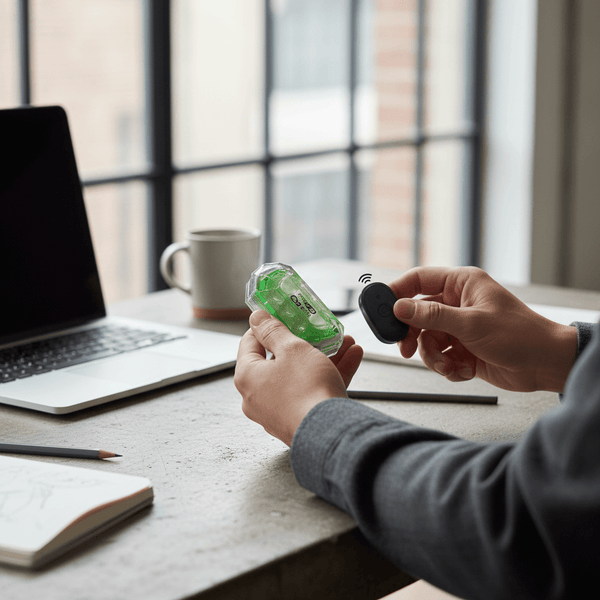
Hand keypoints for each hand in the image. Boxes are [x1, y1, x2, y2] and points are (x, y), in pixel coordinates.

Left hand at [234, 311, 363, 445]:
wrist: (330, 433)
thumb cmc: (307, 391)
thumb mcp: (292, 348)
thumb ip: (273, 330)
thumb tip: (257, 318)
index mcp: (247, 377)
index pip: (249, 342)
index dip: (266, 326)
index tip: (281, 316)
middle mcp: (257, 396)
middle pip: (278, 360)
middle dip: (304, 341)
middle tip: (317, 330)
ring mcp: (278, 410)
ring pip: (299, 375)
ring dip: (322, 356)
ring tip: (343, 342)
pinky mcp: (298, 419)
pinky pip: (310, 391)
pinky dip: (327, 375)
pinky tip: (350, 358)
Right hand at [389, 267, 576, 392]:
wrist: (545, 365)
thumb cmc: (520, 335)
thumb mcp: (471, 324)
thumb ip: (432, 316)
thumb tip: (400, 308)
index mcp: (462, 284)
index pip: (419, 279)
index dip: (398, 290)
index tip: (382, 305)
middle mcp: (458, 303)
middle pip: (417, 314)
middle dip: (412, 334)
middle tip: (406, 347)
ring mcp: (459, 327)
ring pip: (426, 339)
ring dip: (432, 356)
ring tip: (446, 364)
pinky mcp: (461, 349)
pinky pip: (439, 356)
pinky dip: (446, 367)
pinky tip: (462, 370)